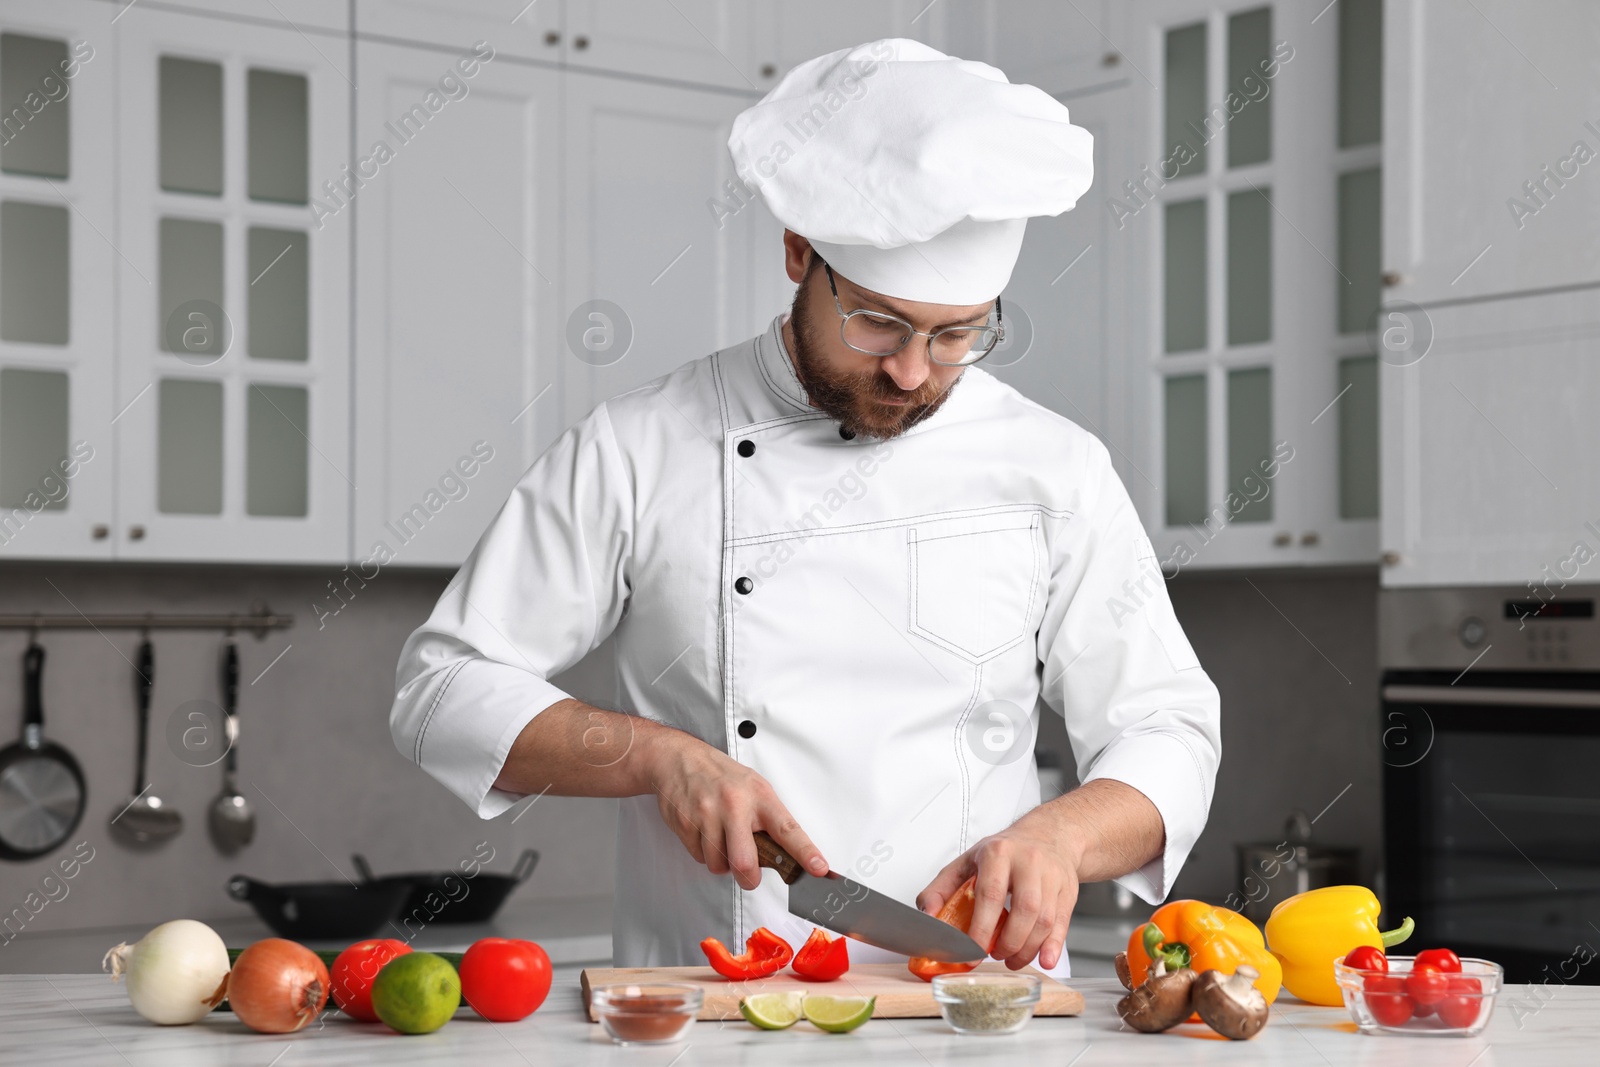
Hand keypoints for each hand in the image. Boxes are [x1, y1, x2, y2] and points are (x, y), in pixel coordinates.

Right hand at [646, 729, 827, 890]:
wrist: (679, 759)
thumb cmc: (721, 776)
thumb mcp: (754, 788)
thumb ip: (768, 820)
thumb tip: (786, 856)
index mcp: (759, 796)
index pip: (787, 829)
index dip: (805, 852)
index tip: (819, 869)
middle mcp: (734, 805)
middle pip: (745, 862)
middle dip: (749, 878)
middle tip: (749, 875)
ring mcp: (707, 814)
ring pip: (719, 865)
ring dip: (723, 863)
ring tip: (722, 838)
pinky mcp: (685, 823)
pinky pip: (699, 857)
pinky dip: (704, 853)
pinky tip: (705, 832)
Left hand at [917, 810, 1081, 970]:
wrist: (1048, 834)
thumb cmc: (1004, 852)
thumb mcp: (967, 861)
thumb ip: (941, 889)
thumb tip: (927, 917)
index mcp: (998, 853)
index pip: (991, 894)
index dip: (982, 928)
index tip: (973, 950)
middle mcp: (1028, 861)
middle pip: (1024, 910)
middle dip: (1008, 942)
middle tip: (995, 955)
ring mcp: (1052, 875)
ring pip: (1044, 920)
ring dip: (1027, 948)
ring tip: (1011, 958)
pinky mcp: (1068, 889)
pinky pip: (1063, 923)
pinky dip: (1053, 946)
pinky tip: (1043, 959)